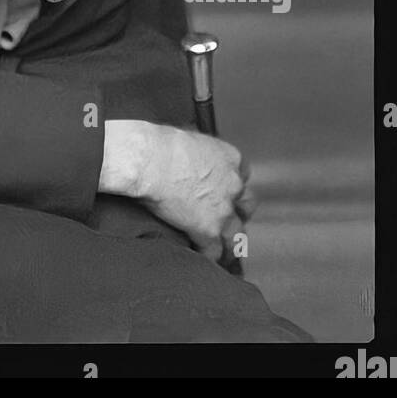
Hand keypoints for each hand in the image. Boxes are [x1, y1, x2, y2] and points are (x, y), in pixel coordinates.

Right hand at [99, 120, 255, 260]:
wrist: (150, 161)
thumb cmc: (160, 144)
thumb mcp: (188, 139)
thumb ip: (199, 155)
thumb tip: (188, 161)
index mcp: (230, 158)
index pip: (242, 176)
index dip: (233, 187)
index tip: (225, 193)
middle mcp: (233, 185)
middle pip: (247, 206)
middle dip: (238, 214)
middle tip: (228, 221)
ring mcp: (223, 210)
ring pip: (236, 235)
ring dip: (229, 244)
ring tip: (222, 252)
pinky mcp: (208, 230)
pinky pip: (214, 251)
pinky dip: (208, 256)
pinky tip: (200, 257)